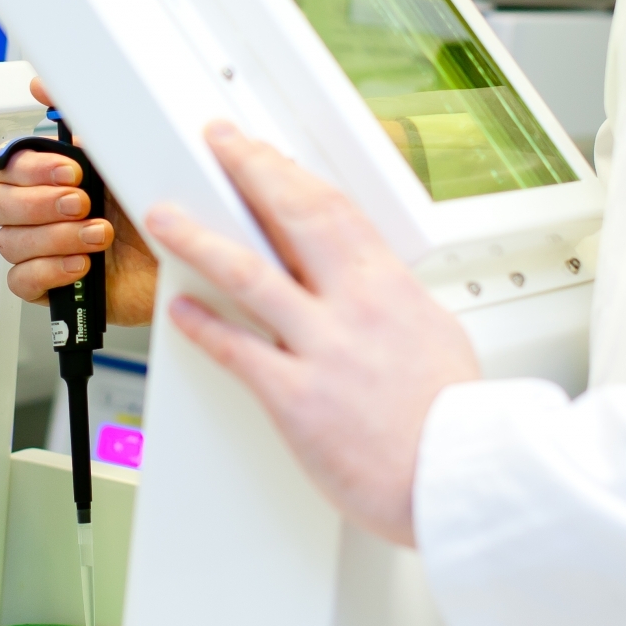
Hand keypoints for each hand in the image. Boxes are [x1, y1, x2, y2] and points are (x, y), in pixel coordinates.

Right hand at [0, 78, 157, 325]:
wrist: (184, 258)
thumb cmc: (153, 209)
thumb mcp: (121, 158)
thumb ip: (81, 121)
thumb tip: (41, 84)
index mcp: (51, 178)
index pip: (6, 166)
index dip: (30, 170)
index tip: (70, 172)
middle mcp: (42, 213)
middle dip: (41, 203)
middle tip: (82, 203)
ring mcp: (43, 250)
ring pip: (9, 242)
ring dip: (56, 237)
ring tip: (98, 236)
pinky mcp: (51, 287)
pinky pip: (22, 281)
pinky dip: (51, 270)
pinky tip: (82, 264)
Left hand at [145, 122, 479, 546]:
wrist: (459, 480)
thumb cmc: (451, 420)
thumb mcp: (434, 334)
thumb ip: (393, 302)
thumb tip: (372, 285)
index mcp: (390, 287)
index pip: (333, 208)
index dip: (290, 172)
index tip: (264, 152)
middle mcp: (354, 308)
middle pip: (293, 217)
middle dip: (250, 172)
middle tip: (219, 145)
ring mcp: (323, 350)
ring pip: (250, 276)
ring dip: (200, 240)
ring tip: (167, 219)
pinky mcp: (297, 398)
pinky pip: (239, 352)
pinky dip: (204, 327)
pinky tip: (181, 309)